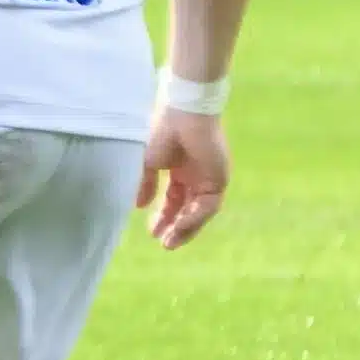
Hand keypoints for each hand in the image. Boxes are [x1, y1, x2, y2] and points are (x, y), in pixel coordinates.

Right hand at [135, 108, 229, 249]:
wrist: (183, 114)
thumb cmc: (162, 132)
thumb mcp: (148, 163)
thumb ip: (146, 184)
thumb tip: (140, 205)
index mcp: (180, 170)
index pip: (174, 200)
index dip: (163, 216)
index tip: (151, 232)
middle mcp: (196, 176)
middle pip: (187, 209)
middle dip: (175, 228)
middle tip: (164, 245)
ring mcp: (209, 178)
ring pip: (199, 212)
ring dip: (186, 229)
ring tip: (170, 242)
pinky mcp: (219, 180)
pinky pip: (208, 207)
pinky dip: (194, 218)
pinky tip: (179, 226)